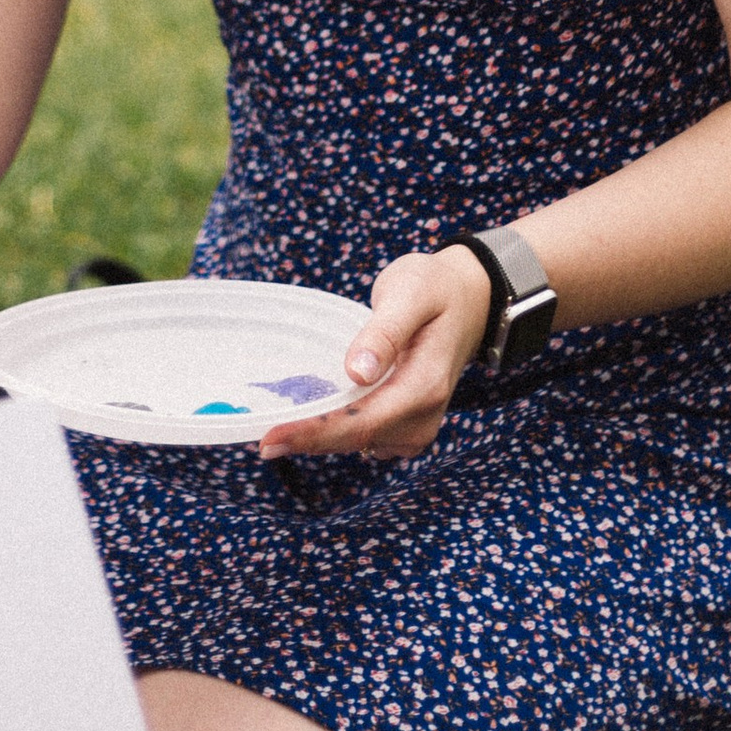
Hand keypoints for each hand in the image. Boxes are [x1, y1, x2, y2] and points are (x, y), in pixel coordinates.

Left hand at [260, 245, 488, 463]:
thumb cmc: (435, 288)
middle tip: (261, 438)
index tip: (271, 438)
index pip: (361, 422)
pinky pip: (363, 435)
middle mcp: (423, 416)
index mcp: (424, 385)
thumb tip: (357, 372)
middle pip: (355, 438)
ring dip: (318, 435)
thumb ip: (384, 332)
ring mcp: (416, 426)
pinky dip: (334, 428)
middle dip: (308, 439)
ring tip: (278, 420)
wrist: (469, 300)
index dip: (314, 433)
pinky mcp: (405, 425)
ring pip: (356, 442)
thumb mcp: (411, 293)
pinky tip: (310, 411)